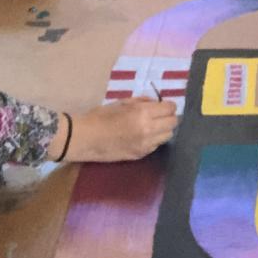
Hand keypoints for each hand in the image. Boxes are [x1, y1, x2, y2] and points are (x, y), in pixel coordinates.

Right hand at [56, 98, 178, 162]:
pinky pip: (156, 145)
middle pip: (173, 123)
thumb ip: (142, 102)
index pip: (169, 109)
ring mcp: (145, 145)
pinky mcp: (140, 155)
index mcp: (142, 113)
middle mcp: (148, 130)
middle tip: (160, 115)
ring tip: (153, 126)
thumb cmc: (100, 116)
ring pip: (167, 136)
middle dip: (169, 117)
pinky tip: (144, 136)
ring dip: (163, 129)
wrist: (85, 138)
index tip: (164, 105)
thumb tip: (156, 102)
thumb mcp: (121, 102)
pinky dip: (154, 140)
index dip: (169, 106)